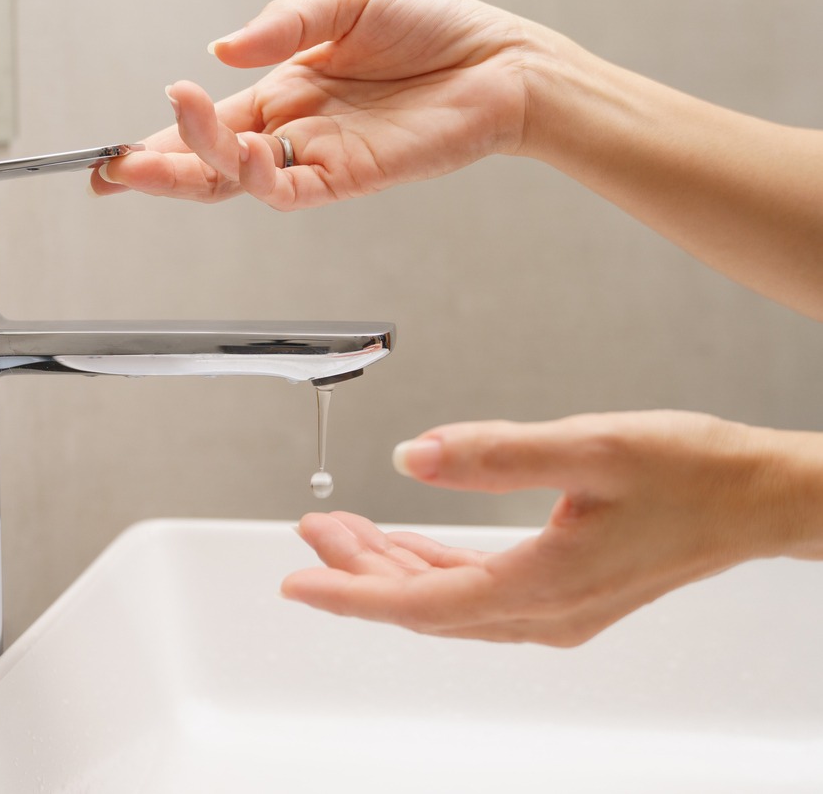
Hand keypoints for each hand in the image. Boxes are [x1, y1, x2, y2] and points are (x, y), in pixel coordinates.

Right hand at [91, 0, 535, 208]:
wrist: (502, 62)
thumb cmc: (436, 31)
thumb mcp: (348, 2)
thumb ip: (283, 26)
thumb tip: (221, 50)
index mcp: (286, 89)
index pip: (209, 122)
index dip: (159, 138)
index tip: (113, 154)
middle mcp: (294, 129)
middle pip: (208, 162)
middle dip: (155, 169)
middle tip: (112, 173)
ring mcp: (318, 157)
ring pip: (235, 179)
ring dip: (191, 167)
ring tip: (152, 153)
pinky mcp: (348, 178)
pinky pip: (286, 187)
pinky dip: (253, 175)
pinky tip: (234, 151)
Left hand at [281, 411, 822, 644]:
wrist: (760, 499)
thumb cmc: (693, 473)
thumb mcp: (590, 447)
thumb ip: (493, 454)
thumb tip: (414, 457)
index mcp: (543, 585)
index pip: (419, 601)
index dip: (350, 592)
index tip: (299, 581)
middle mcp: (544, 612)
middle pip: (424, 603)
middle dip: (359, 569)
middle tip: (314, 529)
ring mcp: (556, 609)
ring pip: (448, 599)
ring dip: (391, 567)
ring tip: (346, 529)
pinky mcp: (567, 593)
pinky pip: (477, 592)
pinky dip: (433, 568)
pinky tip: (408, 544)